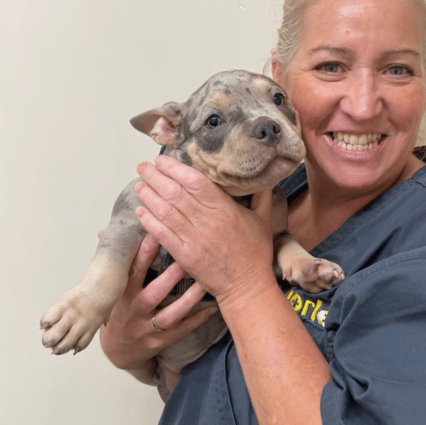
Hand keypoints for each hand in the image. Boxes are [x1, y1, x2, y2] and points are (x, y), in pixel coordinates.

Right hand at [99, 232, 218, 379]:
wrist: (118, 350)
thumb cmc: (121, 308)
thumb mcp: (114, 287)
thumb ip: (117, 260)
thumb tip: (105, 230)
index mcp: (123, 293)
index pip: (132, 271)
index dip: (143, 253)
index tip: (157, 233)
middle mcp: (134, 311)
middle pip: (152, 294)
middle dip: (170, 277)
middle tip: (187, 259)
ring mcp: (146, 328)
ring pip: (169, 315)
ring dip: (188, 300)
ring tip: (205, 283)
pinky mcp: (159, 342)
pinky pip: (181, 331)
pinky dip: (197, 320)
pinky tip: (213, 308)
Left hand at [134, 156, 276, 309]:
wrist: (247, 285)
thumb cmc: (256, 253)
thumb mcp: (263, 219)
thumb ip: (261, 195)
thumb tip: (264, 177)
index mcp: (225, 209)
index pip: (196, 182)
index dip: (176, 169)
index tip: (163, 160)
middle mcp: (207, 221)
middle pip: (176, 193)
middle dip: (156, 177)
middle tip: (143, 166)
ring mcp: (194, 239)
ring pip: (166, 211)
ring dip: (149, 196)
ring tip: (139, 184)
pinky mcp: (185, 256)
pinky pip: (162, 235)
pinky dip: (149, 221)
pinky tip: (140, 211)